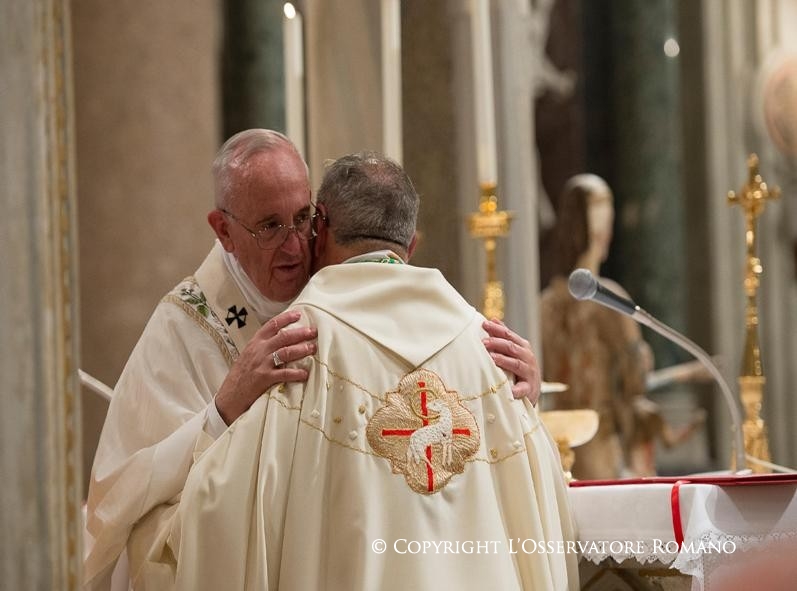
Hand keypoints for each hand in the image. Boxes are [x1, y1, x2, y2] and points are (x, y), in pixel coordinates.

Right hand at [215, 310, 316, 424]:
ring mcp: (262, 364)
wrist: (229, 396)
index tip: (299, 314)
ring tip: (313, 348)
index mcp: (255, 343)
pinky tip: (305, 374)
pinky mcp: (265, 378)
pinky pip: (284, 374)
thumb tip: (281, 340)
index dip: (286, 318)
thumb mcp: (249, 355)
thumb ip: (263, 347)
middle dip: (300, 333)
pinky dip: (296, 374)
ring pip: (286, 352)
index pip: (272, 325)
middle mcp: (259, 350)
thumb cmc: (240, 375)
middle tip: (313, 331)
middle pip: (283, 337)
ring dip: (302, 350)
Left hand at [482, 319, 540, 405]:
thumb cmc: (519, 368)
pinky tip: (510, 390)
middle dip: (497, 343)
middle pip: (512, 348)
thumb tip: (492, 320)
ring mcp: (529, 373)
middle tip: (483, 342)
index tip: (484, 324)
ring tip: (492, 358)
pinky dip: (517, 389)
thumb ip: (504, 336)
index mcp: (523, 347)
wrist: (531, 390)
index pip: (509, 335)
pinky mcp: (529, 388)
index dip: (497, 329)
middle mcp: (527, 357)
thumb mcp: (514, 350)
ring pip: (516, 364)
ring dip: (504, 361)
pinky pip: (523, 389)